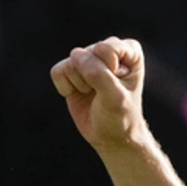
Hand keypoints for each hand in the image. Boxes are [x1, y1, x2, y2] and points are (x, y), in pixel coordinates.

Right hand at [50, 37, 147, 151]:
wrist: (110, 137)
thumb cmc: (121, 116)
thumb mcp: (115, 97)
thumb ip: (98, 74)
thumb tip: (75, 53)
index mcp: (129, 51)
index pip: (106, 48)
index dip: (109, 70)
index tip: (119, 87)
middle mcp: (109, 51)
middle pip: (86, 54)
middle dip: (92, 79)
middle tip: (104, 94)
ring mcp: (88, 59)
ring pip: (70, 63)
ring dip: (80, 84)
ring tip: (94, 94)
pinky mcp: (71, 70)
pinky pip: (57, 72)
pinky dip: (66, 88)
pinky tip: (80, 94)